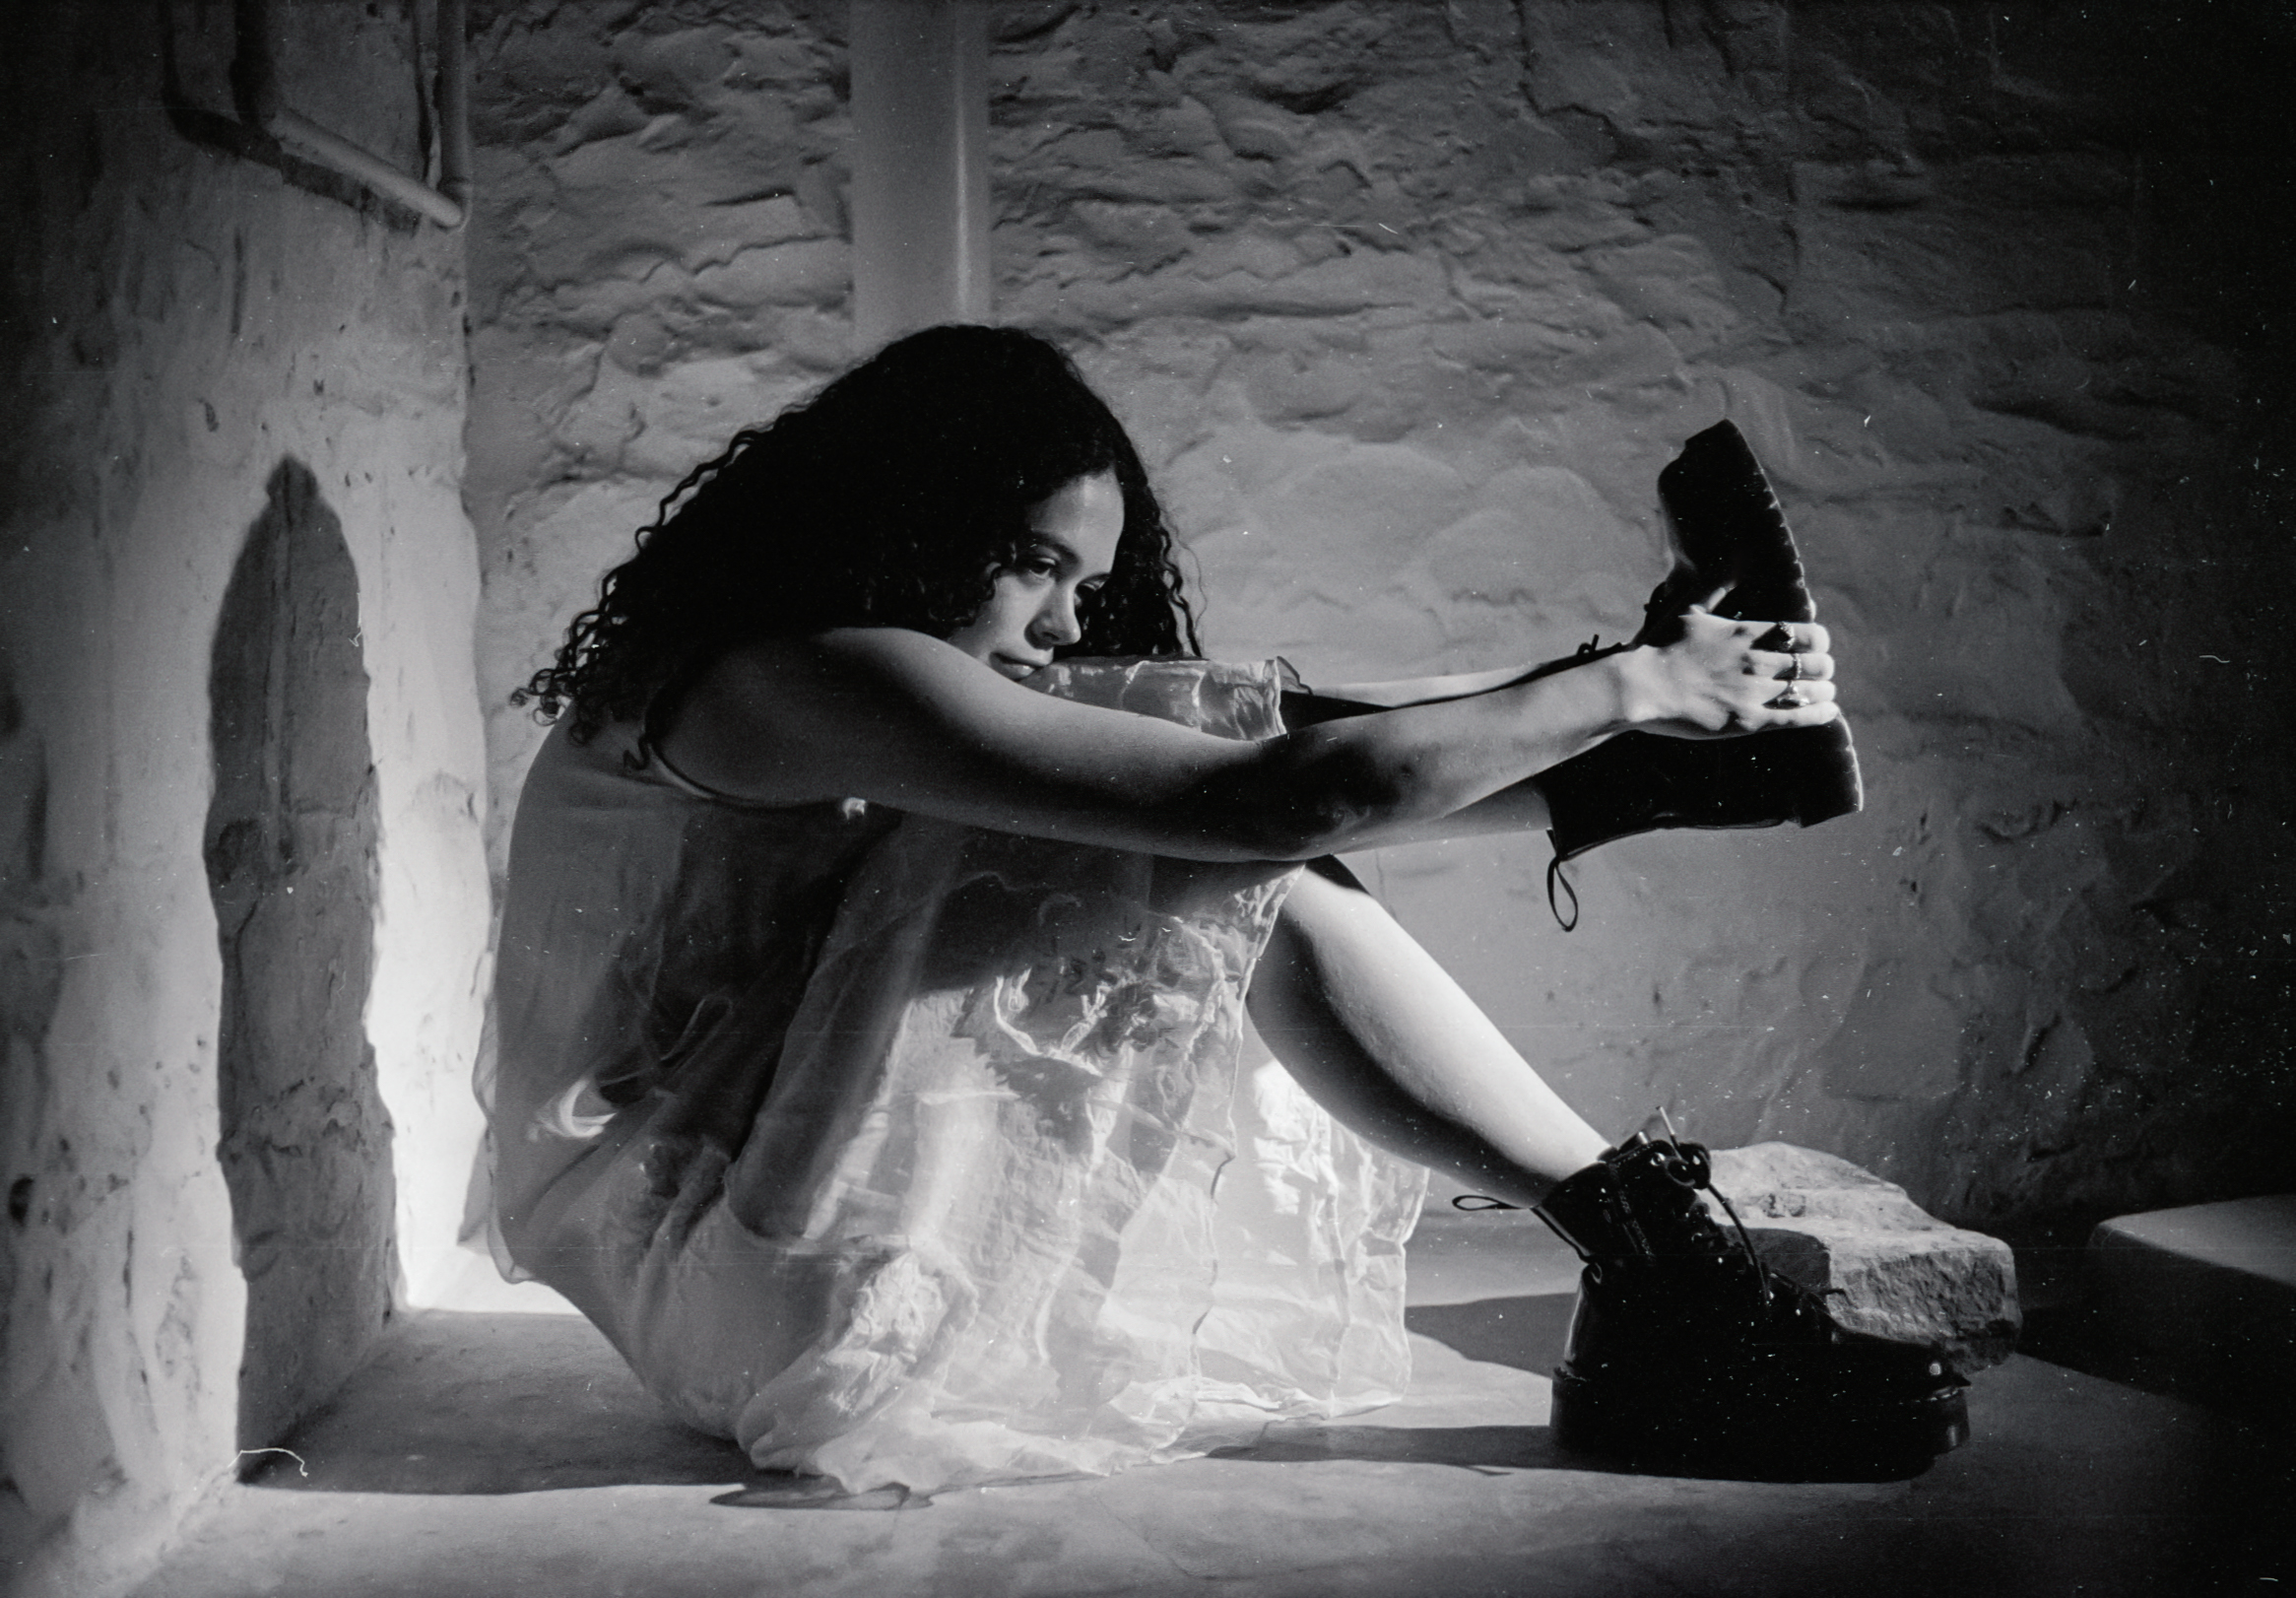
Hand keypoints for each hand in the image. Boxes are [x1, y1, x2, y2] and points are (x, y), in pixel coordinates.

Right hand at [1616, 607, 1836, 738]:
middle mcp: (1757, 660)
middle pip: (1815, 662)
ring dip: (1824, 690)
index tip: (1817, 646)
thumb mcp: (1687, 610)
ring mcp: (1754, 692)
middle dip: (1823, 666)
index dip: (1819, 640)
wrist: (1640, 687)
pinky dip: (1819, 713)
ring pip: (1810, 689)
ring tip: (1826, 693)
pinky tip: (1829, 710)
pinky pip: (1796, 717)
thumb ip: (1714, 588)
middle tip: (1821, 671)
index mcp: (1747, 632)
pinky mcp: (1747, 721)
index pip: (1806, 633)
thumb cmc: (1658, 648)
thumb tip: (1729, 565)